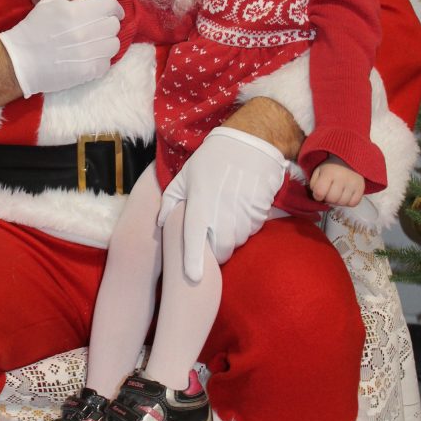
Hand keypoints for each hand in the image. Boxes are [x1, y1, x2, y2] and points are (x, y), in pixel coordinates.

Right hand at [0, 0, 122, 97]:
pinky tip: (89, 55)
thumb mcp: (50, 0)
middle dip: (107, 21)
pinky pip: (107, 62)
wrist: (22, 60)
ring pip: (113, 44)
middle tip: (98, 24)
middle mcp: (84, 33)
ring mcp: (87, 54)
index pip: (110, 5)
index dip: (112, 5)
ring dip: (106, 40)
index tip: (110, 9)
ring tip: (95, 40)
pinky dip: (101, 58)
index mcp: (75, 12)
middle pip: (113, 24)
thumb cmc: (35, 27)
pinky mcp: (87, 72)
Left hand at [157, 127, 287, 282]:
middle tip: (212, 238)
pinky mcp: (259, 212)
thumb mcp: (185, 176)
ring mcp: (242, 214)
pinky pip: (251, 230)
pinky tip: (240, 209)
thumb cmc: (211, 160)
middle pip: (221, 250)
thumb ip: (170, 201)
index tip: (193, 278)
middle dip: (216, 251)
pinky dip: (245, 226)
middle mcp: (221, 214)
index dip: (194, 262)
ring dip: (231, 237)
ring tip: (225, 217)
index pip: (194, 241)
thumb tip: (161, 222)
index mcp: (199, 205)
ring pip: (237, 241)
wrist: (249, 143)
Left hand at [310, 157, 364, 207]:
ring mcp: (353, 183)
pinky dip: (348, 202)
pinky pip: (353, 203)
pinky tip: (346, 195)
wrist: (348, 160)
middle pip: (332, 199)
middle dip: (328, 199)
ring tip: (337, 194)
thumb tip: (317, 197)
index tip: (319, 193)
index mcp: (329, 173)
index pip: (320, 192)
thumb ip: (314, 184)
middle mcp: (342, 178)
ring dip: (338, 201)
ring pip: (342, 202)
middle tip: (329, 193)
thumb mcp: (318, 171)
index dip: (317, 196)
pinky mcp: (361, 188)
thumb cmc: (331, 167)